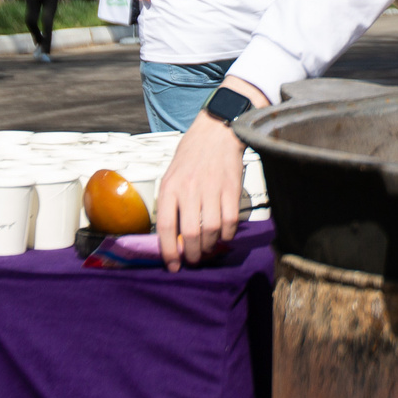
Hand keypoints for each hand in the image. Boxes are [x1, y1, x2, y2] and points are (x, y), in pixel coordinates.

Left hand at [150, 113, 245, 270]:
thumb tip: (173, 237)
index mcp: (170, 187)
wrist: (217, 132)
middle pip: (191, 233)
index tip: (172, 265)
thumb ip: (171, 203)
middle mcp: (189, 189)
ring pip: (211, 230)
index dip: (168, 251)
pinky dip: (227, 234)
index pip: (166, 227)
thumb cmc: (191, 155)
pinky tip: (223, 235)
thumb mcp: (171, 176)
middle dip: (191, 254)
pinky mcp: (232, 188)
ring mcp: (212, 189)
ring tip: (207, 249)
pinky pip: (230, 221)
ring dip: (209, 247)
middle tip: (193, 260)